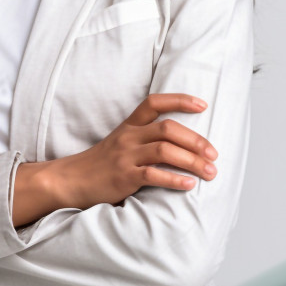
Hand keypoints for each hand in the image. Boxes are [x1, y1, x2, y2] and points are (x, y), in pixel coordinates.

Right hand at [48, 93, 217, 209]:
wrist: (71, 180)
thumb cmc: (102, 164)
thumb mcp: (121, 143)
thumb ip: (144, 139)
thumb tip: (182, 144)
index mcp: (129, 125)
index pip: (155, 103)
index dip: (180, 100)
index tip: (203, 105)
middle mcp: (128, 136)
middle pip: (168, 128)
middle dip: (196, 140)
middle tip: (214, 154)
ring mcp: (125, 156)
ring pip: (164, 151)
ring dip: (192, 161)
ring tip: (210, 172)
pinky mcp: (124, 176)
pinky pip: (153, 175)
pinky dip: (174, 179)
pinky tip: (189, 185)